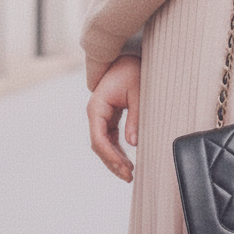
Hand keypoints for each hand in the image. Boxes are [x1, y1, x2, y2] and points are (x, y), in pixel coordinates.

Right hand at [85, 55, 139, 182]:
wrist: (127, 58)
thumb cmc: (132, 71)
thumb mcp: (138, 93)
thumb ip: (135, 118)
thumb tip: (132, 143)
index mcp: (97, 106)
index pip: (99, 138)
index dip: (110, 156)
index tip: (124, 168)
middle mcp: (95, 113)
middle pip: (99, 145)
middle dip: (112, 162)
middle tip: (128, 176)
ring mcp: (100, 116)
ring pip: (103, 144)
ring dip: (114, 160)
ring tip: (128, 174)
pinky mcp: (107, 117)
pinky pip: (109, 139)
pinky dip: (116, 151)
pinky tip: (126, 162)